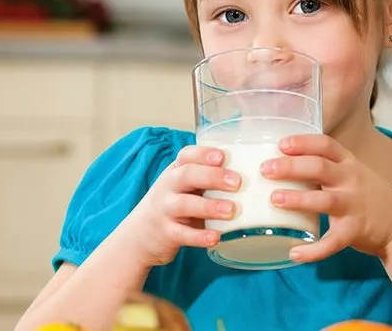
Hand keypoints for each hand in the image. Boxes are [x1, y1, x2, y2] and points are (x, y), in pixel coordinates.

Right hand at [123, 145, 240, 266]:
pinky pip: (183, 234)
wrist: (140, 235)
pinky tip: (216, 237)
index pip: (187, 156)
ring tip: (231, 210)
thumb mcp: (183, 187)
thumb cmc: (173, 205)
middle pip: (186, 175)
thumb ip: (207, 178)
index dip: (204, 154)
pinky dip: (200, 236)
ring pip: (185, 204)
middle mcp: (168, 187)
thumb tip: (252, 173)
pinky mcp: (166, 233)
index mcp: (176, 172)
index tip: (223, 156)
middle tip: (237, 182)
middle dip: (212, 176)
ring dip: (209, 206)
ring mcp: (165, 210)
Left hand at [261, 134, 391, 262]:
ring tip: (274, 199)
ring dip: (298, 199)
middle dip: (291, 166)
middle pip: (320, 168)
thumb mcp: (353, 173)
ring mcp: (354, 206)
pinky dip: (313, 250)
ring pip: (324, 201)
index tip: (281, 144)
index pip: (325, 145)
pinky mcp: (355, 231)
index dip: (303, 142)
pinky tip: (295, 252)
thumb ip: (327, 166)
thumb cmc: (368, 195)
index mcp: (349, 164)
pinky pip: (332, 242)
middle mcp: (352, 181)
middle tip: (266, 169)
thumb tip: (284, 161)